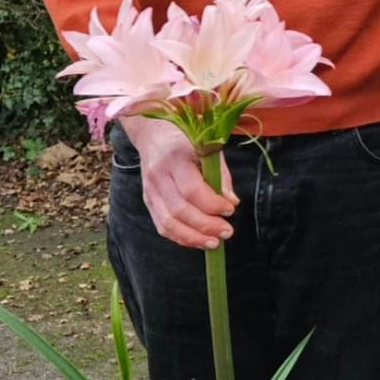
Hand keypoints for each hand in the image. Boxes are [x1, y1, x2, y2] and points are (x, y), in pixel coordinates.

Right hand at [123, 116, 238, 250]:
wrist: (154, 136)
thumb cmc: (188, 142)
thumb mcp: (208, 149)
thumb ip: (221, 175)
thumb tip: (232, 202)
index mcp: (175, 158)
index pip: (192, 189)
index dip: (212, 204)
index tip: (230, 209)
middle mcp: (158, 176)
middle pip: (179, 210)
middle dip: (206, 226)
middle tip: (227, 231)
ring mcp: (150, 191)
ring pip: (168, 223)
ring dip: (193, 238)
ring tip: (215, 243)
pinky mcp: (148, 202)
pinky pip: (162, 226)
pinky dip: (181, 238)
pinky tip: (198, 240)